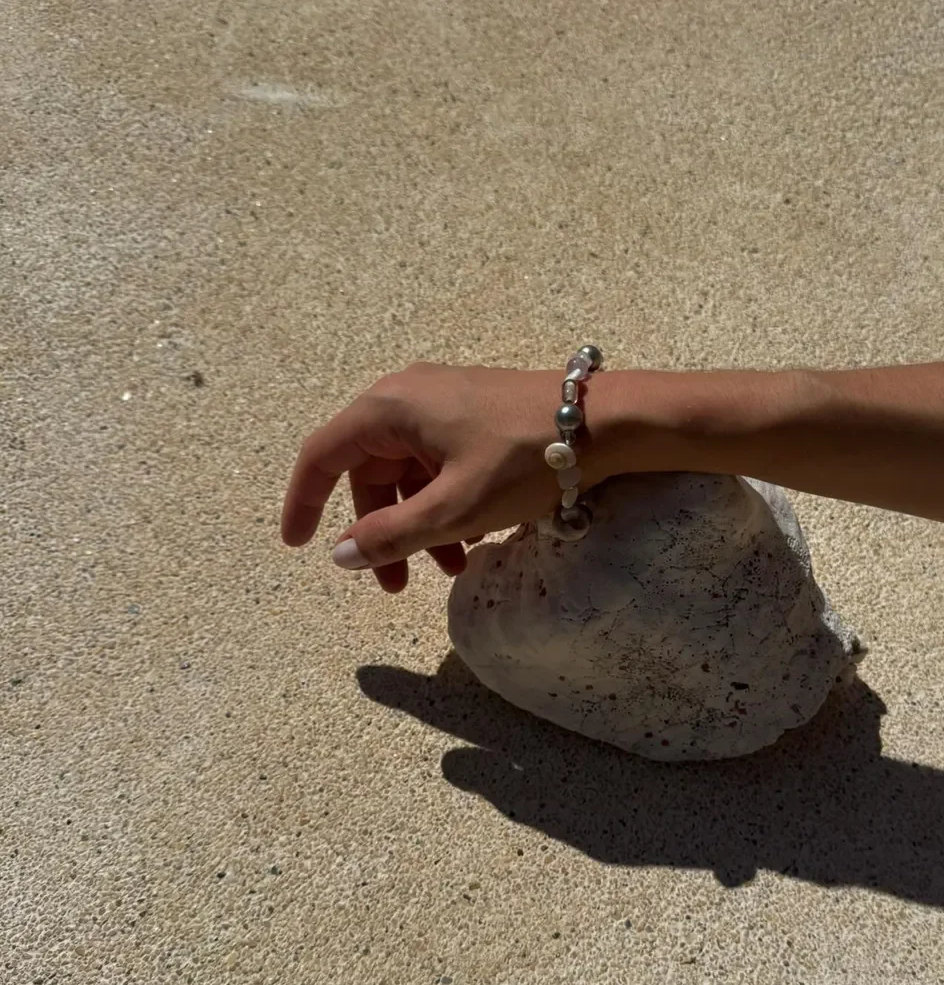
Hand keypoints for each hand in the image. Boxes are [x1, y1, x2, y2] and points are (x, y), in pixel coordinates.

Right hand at [281, 363, 593, 591]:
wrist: (605, 422)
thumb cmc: (525, 459)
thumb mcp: (454, 508)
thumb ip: (391, 536)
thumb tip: (341, 555)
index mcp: (388, 409)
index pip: (322, 456)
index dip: (304, 503)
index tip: (297, 546)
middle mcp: (406, 397)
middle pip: (368, 472)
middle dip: (381, 532)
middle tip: (399, 587)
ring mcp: (441, 402)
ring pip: (407, 474)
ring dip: (418, 526)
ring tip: (450, 570)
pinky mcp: (471, 413)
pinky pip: (437, 464)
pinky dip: (444, 505)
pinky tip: (473, 539)